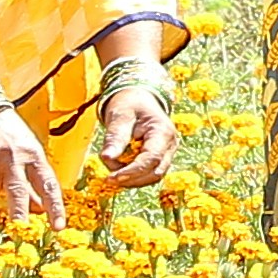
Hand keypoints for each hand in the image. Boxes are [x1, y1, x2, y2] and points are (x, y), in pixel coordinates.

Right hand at [0, 106, 64, 228]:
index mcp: (33, 155)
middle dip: (19, 211)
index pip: (48, 185)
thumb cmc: (9, 134)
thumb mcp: (28, 152)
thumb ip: (33, 180)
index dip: (54, 207)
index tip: (58, 226)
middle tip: (20, 229)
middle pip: (17, 189)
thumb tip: (39, 211)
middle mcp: (13, 158)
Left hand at [94, 60, 177, 193]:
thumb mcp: (120, 116)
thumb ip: (115, 137)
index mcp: (162, 132)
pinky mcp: (160, 157)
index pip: (151, 159)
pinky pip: (149, 173)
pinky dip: (134, 175)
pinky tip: (119, 170)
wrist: (138, 98)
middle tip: (108, 178)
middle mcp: (170, 144)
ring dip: (132, 179)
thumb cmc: (129, 104)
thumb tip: (107, 158)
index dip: (132, 172)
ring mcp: (167, 152)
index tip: (110, 177)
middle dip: (131, 179)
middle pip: (155, 172)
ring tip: (113, 171)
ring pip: (153, 176)